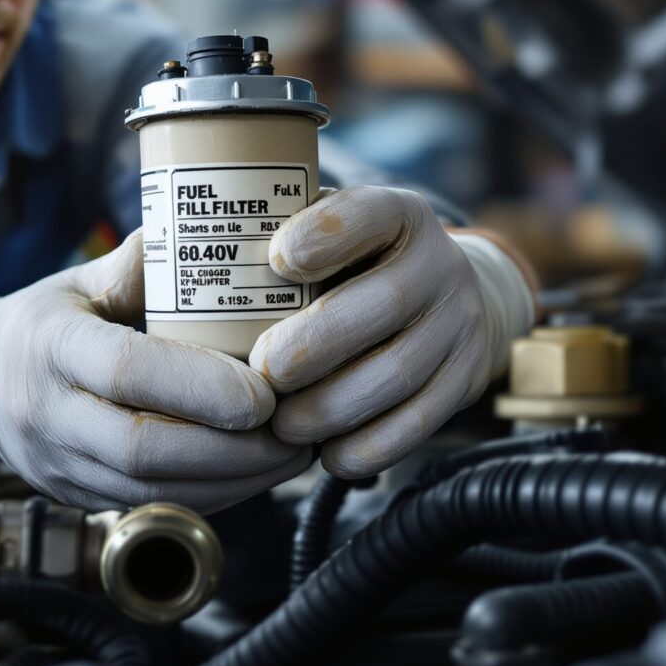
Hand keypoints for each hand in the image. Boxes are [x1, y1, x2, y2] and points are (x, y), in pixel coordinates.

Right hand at [0, 231, 310, 511]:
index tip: (265, 393)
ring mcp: (57, 464)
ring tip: (291, 457)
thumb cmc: (44, 321)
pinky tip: (255, 475)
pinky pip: (150, 507)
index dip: (199, 387)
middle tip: (295, 432)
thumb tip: (214, 232)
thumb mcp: (81, 279)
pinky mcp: (74, 497)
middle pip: (142, 448)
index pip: (125, 371)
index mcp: (50, 345)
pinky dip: (211, 496)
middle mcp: (46, 413)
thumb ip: (142, 264)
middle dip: (231, 450)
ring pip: (151, 491)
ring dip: (232, 482)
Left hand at [252, 187, 535, 478]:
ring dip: (332, 406)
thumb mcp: (334, 235)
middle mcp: (441, 264)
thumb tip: (199, 265)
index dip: (322, 236)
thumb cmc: (359, 267)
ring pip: (399, 373)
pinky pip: (419, 423)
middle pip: (384, 304)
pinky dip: (367, 446)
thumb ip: (286, 237)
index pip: (369, 213)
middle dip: (315, 346)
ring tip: (284, 423)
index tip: (276, 261)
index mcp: (401, 215)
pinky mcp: (466, 380)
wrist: (448, 302)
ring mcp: (461, 324)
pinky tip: (327, 451)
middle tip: (264, 372)